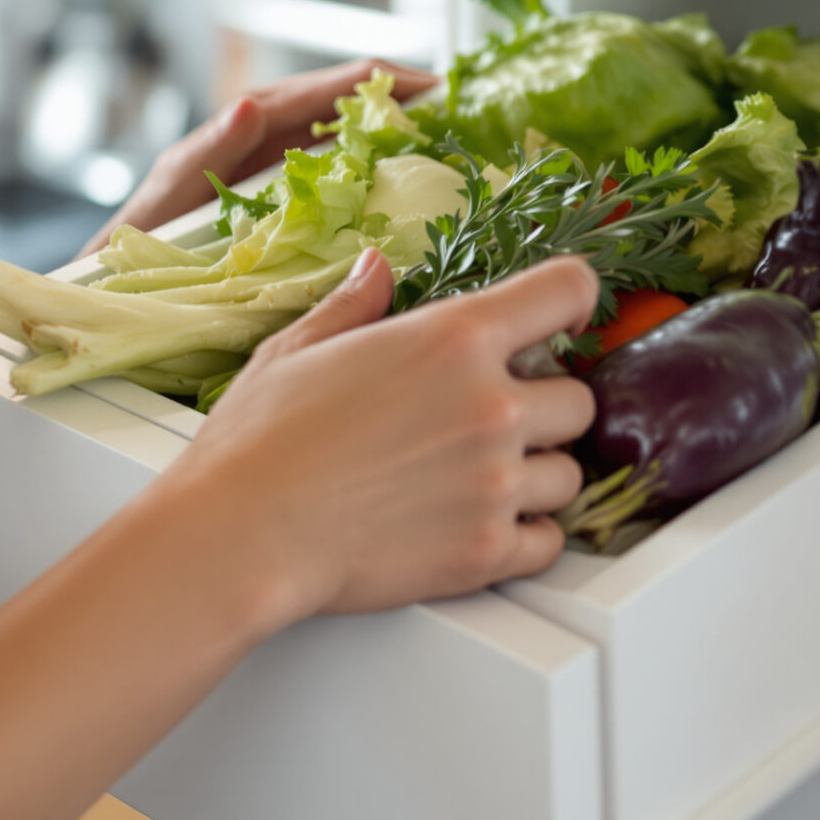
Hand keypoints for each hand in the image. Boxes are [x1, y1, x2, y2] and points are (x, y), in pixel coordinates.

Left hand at [79, 57, 441, 259]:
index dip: (368, 83)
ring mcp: (271, 176)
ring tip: (441, 133)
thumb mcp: (168, 193)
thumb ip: (205, 151)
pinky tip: (401, 185)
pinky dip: (368, 174)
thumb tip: (245, 107)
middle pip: (336, 111)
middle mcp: (259, 145)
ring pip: (339, 143)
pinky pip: (331, 182)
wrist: (119, 285)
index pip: (314, 94)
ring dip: (387, 134)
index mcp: (239, 133)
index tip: (421, 81)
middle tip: (450, 104)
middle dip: (391, 101)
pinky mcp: (278, 209)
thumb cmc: (135, 239)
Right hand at [166, 251, 599, 626]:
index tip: (560, 320)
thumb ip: (354, 304)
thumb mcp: (296, 350)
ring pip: (568, 475)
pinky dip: (524, 537)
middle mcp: (491, 406)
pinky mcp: (488, 551)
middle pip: (578, 399)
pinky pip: (550, 542)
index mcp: (452, 339)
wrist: (241, 534)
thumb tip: (376, 269)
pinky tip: (474, 524)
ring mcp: (497, 483)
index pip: (568, 290)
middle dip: (542, 408)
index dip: (572, 300)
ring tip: (473, 479)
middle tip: (488, 421)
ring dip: (534, 476)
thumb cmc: (257, 444)